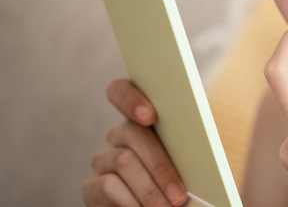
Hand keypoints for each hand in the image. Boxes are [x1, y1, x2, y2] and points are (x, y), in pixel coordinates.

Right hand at [83, 79, 187, 206]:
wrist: (160, 205)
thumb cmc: (178, 180)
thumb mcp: (184, 159)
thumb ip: (183, 145)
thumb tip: (196, 145)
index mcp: (141, 119)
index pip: (120, 91)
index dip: (131, 98)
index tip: (150, 115)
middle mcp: (118, 135)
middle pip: (133, 134)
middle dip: (160, 166)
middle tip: (179, 195)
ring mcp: (102, 160)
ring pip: (123, 162)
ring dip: (150, 189)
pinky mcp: (91, 187)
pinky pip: (109, 188)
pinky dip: (132, 203)